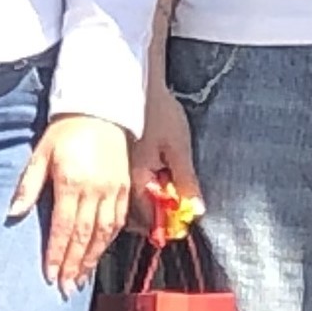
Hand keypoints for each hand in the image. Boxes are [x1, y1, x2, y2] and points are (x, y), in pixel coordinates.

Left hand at [11, 112, 131, 288]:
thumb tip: (12, 214)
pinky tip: (98, 254)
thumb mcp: (41, 154)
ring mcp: (113, 190)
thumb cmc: (66, 131)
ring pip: (103, 233)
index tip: (50, 275)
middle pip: (84, 236)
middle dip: (74, 265)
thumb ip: (28, 186)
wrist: (101, 110)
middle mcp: (96, 190)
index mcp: (72, 182)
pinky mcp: (125, 188)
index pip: (63, 227)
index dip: (57, 254)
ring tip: (81, 280)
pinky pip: (118, 221)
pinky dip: (108, 241)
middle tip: (65, 289)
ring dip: (91, 259)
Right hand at [128, 78, 202, 233]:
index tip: (182, 224)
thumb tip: (196, 210)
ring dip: (146, 208)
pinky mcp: (115, 164)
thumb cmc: (160, 112)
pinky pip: (124, 190)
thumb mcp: (179, 148)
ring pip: (127, 205)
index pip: (150, 220)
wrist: (137, 83)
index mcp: (139, 181)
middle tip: (174, 213)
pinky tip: (150, 183)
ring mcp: (116, 173)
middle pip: (135, 217)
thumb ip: (186, 182)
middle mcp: (122, 182)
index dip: (167, 227)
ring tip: (164, 198)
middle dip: (154, 220)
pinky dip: (138, 193)